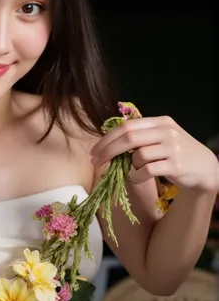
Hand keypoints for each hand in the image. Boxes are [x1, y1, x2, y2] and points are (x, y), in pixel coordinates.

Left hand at [90, 116, 218, 192]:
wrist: (206, 169)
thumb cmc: (177, 153)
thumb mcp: (162, 138)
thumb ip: (142, 136)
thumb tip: (109, 143)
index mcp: (161, 122)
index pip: (127, 126)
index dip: (107, 138)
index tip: (95, 150)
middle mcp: (167, 132)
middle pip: (128, 138)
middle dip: (108, 150)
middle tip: (96, 161)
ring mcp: (172, 148)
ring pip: (137, 156)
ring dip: (129, 166)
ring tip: (135, 171)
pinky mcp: (175, 165)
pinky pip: (146, 171)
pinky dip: (138, 176)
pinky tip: (140, 178)